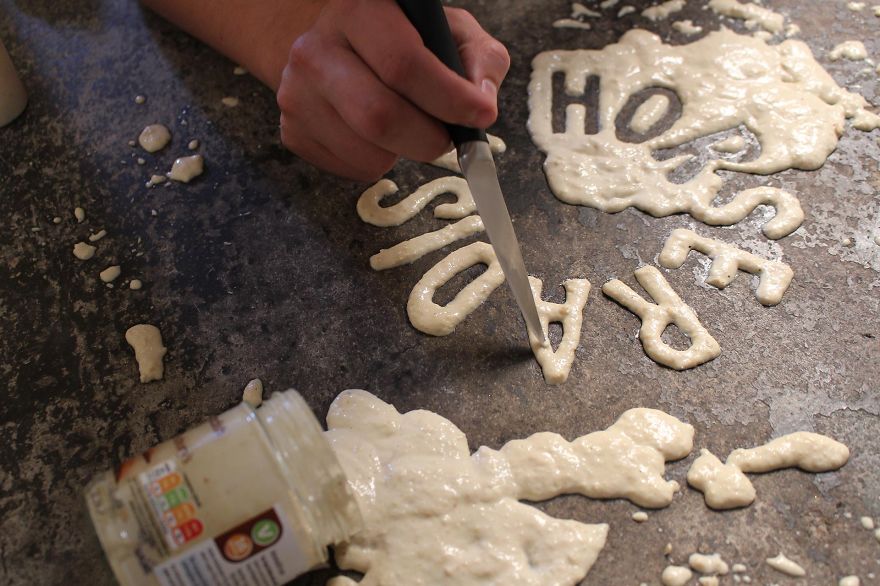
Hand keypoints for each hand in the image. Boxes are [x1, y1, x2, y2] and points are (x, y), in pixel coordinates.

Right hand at [276, 0, 509, 180]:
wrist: (337, 49)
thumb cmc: (402, 41)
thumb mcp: (449, 32)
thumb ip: (479, 59)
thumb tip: (481, 101)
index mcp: (360, 10)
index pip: (404, 64)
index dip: (449, 98)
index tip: (480, 115)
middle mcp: (315, 48)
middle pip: (379, 116)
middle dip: (428, 139)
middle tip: (447, 139)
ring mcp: (296, 91)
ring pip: (366, 151)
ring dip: (404, 153)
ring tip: (409, 129)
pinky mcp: (292, 129)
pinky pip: (350, 168)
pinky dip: (379, 163)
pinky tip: (379, 137)